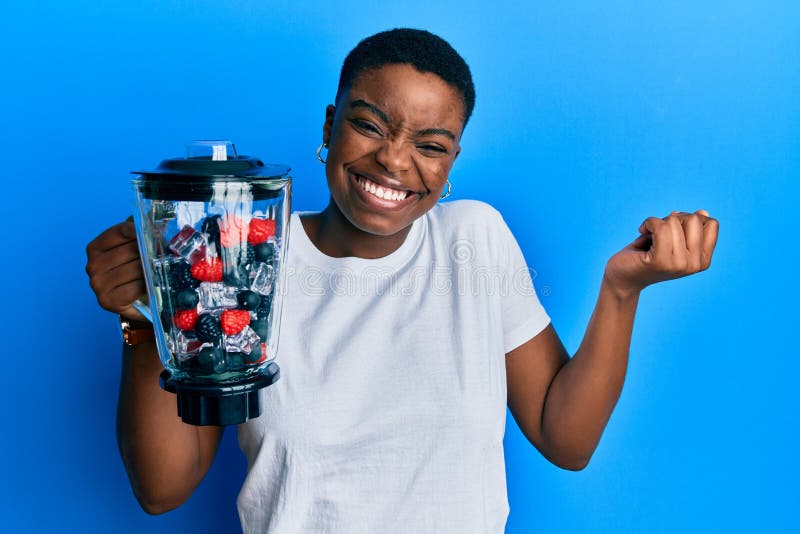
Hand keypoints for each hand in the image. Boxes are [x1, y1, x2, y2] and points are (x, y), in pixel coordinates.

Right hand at [85, 219, 146, 320]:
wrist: (135, 302)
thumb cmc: (134, 273)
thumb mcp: (133, 250)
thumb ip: (138, 236)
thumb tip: (154, 225)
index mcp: (95, 248)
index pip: (122, 231)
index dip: (141, 232)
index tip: (154, 235)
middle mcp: (92, 265)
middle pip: (131, 250)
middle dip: (149, 253)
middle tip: (160, 258)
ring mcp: (97, 284)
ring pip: (136, 269)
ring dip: (150, 271)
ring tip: (155, 273)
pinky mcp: (107, 301)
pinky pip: (135, 287)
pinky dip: (146, 286)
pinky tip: (147, 287)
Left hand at [604, 210, 718, 297]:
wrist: (623, 277)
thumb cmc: (647, 254)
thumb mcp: (673, 239)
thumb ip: (689, 228)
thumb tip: (703, 212)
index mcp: (703, 260)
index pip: (711, 224)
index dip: (689, 219)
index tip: (673, 230)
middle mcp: (694, 265)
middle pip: (693, 219)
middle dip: (673, 219)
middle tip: (658, 234)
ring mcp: (679, 264)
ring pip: (673, 221)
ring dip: (657, 223)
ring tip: (649, 238)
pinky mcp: (660, 261)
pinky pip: (659, 226)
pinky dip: (648, 223)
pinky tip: (641, 231)